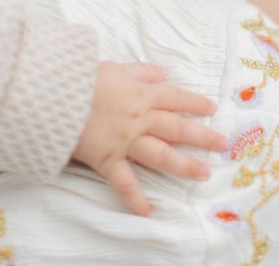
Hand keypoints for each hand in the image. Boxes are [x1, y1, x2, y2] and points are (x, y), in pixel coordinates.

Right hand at [72, 61, 224, 215]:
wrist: (55, 93)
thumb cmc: (82, 76)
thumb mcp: (116, 66)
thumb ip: (142, 71)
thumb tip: (166, 72)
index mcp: (141, 93)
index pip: (175, 97)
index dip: (194, 102)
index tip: (212, 108)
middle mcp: (139, 118)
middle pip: (177, 127)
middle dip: (202, 136)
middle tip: (223, 144)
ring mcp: (126, 140)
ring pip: (161, 155)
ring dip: (184, 165)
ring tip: (204, 174)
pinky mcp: (108, 159)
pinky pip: (124, 181)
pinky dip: (134, 198)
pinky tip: (148, 211)